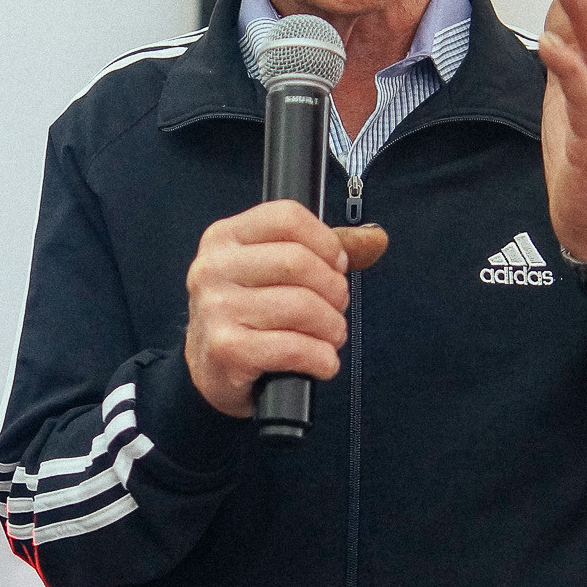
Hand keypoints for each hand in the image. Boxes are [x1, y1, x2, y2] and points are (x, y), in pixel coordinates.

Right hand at [183, 203, 387, 417]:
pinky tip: (321, 361)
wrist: (210, 369)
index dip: (325, 242)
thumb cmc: (247, 313)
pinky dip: (321, 358)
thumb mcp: (272, 270)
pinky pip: (294, 348)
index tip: (336, 265)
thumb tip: (376, 238)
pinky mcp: (227, 349)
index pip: (287, 218)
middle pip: (297, 262)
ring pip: (301, 306)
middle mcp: (213, 268)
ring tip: (330, 336)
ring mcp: (216, 309)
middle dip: (333, 289)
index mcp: (224, 238)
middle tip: (336, 307)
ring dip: (331, 327)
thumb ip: (323, 250)